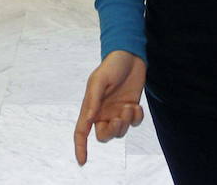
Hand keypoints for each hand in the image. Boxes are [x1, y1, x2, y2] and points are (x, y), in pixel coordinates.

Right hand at [73, 50, 145, 164]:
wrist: (130, 55)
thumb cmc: (111, 66)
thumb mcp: (99, 80)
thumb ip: (93, 100)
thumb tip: (89, 120)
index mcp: (91, 107)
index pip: (81, 131)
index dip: (80, 147)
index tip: (82, 161)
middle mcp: (103, 112)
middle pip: (104, 135)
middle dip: (112, 132)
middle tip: (119, 118)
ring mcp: (117, 111)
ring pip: (120, 131)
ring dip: (126, 122)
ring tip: (129, 106)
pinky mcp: (131, 107)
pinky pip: (134, 122)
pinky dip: (136, 117)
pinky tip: (136, 105)